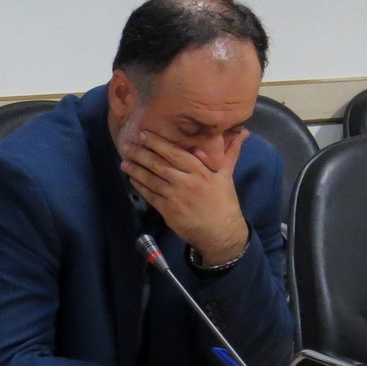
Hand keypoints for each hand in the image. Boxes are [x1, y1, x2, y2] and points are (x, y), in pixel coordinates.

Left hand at [121, 128, 249, 264]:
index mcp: (200, 171)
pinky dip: (140, 186)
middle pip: (159, 164)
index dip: (158, 143)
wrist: (221, 233)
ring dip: (136, 169)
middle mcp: (186, 182)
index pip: (175, 153)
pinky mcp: (169, 212)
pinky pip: (151, 196)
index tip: (144, 134)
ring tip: (124, 160)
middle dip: (141, 153)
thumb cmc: (224, 202)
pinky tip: (132, 178)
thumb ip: (230, 152)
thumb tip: (242, 132)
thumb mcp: (227, 176)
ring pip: (152, 179)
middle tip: (127, 144)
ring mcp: (176, 197)